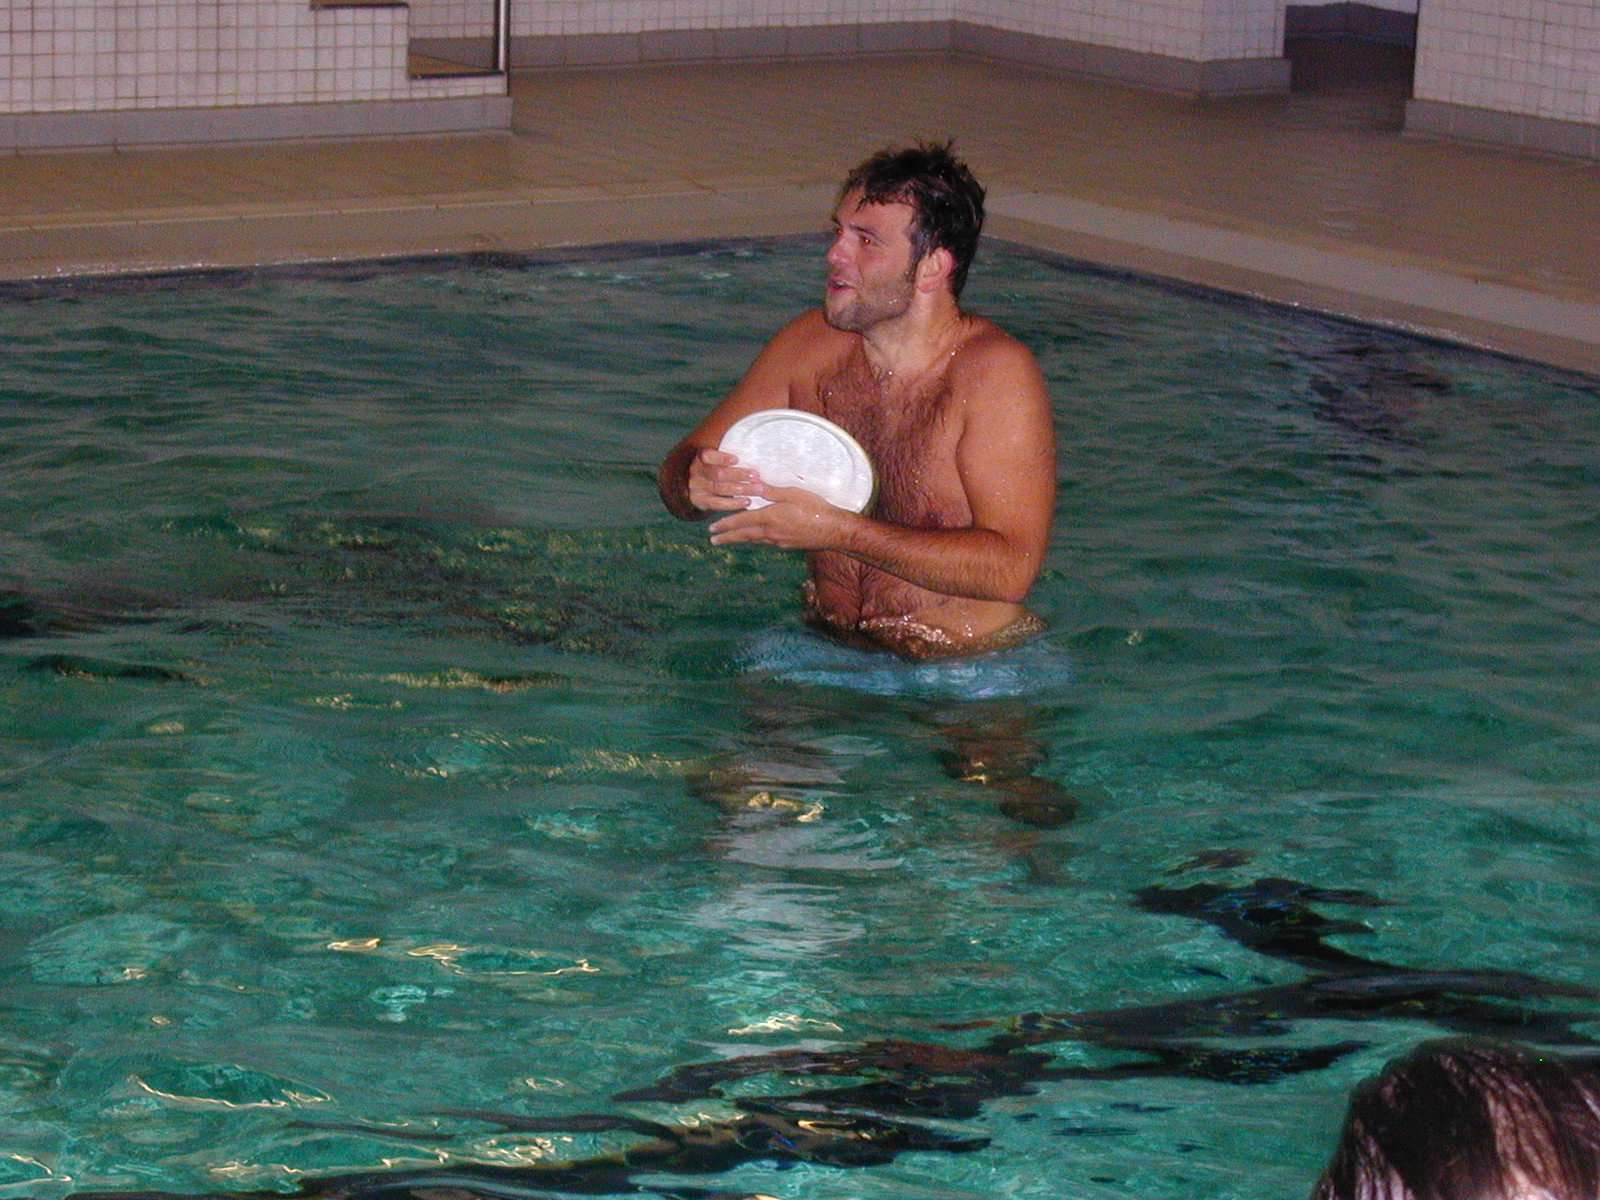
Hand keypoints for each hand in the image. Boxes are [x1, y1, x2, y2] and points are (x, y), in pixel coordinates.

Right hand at [687, 448, 766, 512]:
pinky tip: (747, 501)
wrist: (695, 486)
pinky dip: (734, 503)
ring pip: (720, 489)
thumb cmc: (714, 467)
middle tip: (756, 476)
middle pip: (718, 474)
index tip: (737, 459)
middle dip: (739, 475)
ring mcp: (697, 488)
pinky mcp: (701, 502)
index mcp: (700, 458)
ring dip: (742, 489)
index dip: (721, 458)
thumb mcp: (716, 457)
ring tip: (758, 489)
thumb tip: (752, 439)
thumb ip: (729, 451)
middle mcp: (696, 472)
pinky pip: (718, 504)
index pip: (707, 456)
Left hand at [707, 486, 847, 550]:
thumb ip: (771, 491)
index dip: (725, 524)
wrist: (833, 530)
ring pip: (754, 540)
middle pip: (743, 535)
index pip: (741, 521)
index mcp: (770, 517)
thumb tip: (753, 484)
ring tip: (729, 539)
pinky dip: (756, 540)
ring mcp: (779, 541)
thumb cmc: (815, 508)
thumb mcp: (792, 494)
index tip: (712, 528)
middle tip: (713, 540)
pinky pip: (766, 542)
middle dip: (727, 537)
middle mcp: (771, 532)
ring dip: (740, 539)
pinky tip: (755, 538)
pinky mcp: (787, 545)